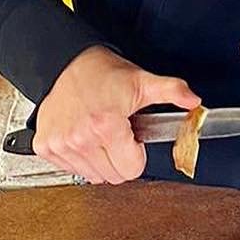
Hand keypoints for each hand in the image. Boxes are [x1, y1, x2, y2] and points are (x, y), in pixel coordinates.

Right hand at [33, 46, 199, 184]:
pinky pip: (71, 169)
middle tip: (118, 134)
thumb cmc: (104, 74)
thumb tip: (194, 101)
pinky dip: (80, 157)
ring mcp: (60, 144)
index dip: (137, 154)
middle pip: (113, 176)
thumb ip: (173, 91)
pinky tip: (82, 135)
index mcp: (105, 125)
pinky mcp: (45, 146)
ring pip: (92, 176)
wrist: (67, 63)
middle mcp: (80, 138)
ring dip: (100, 159)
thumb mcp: (143, 81)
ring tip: (100, 133)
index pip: (131, 170)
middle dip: (120, 158)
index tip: (133, 137)